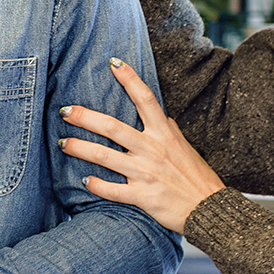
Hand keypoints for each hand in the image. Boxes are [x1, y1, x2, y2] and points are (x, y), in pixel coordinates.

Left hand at [59, 59, 224, 232]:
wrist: (210, 210)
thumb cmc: (196, 177)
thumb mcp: (184, 146)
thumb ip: (168, 129)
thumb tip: (159, 115)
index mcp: (164, 134)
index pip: (145, 99)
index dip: (130, 79)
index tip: (113, 63)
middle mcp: (152, 150)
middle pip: (112, 127)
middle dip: (85, 117)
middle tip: (64, 111)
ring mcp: (146, 173)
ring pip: (105, 157)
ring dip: (80, 148)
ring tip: (63, 143)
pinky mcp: (142, 196)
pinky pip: (112, 191)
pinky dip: (96, 186)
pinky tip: (85, 181)